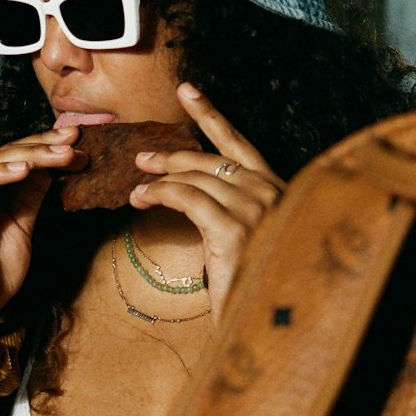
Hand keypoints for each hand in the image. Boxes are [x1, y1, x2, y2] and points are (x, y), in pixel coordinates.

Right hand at [0, 127, 85, 348]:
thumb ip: (30, 196)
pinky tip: (24, 169)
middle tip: (74, 140)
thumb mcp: (22, 227)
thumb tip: (50, 166)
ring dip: (29, 156)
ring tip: (60, 153)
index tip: (77, 139)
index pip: (14, 156)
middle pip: (5, 154)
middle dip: (43, 145)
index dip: (44, 145)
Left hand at [129, 83, 285, 322]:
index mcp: (279, 190)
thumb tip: (192, 190)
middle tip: (142, 157)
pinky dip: (160, 193)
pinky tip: (142, 198)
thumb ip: (231, 211)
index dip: (210, 114)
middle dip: (172, 152)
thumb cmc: (256, 286)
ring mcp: (256, 208)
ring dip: (160, 177)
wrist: (269, 326)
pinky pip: (186, 197)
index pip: (239, 143)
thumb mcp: (247, 239)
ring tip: (136, 185)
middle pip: (211, 158)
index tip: (186, 90)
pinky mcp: (234, 229)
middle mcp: (272, 192)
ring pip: (195, 176)